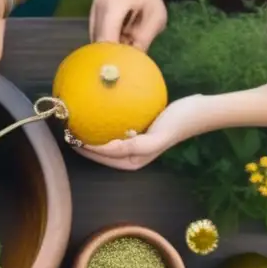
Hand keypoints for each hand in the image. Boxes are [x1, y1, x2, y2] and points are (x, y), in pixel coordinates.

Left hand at [74, 94, 206, 170]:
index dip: (84, 148)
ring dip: (91, 133)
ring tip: (76, 122)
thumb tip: (110, 148)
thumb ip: (136, 146)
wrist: (199, 109)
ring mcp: (134, 142)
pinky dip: (104, 120)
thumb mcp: (157, 137)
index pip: (102, 155)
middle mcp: (131, 155)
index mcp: (133, 161)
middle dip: (82, 143)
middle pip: (100, 151)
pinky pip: (116, 126)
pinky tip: (96, 107)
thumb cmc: (180, 122)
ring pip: (106, 140)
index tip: (71, 135)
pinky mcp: (137, 130)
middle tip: (67, 129)